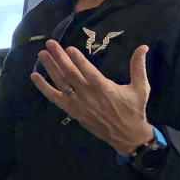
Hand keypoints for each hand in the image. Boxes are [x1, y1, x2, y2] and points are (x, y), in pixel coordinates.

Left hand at [31, 41, 153, 155]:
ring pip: (61, 84)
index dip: (78, 60)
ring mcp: (78, 104)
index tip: (69, 48)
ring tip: (42, 55)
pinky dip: (44, 88)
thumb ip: (138, 66)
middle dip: (59, 58)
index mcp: (104, 88)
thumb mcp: (141, 87)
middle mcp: (88, 96)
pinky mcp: (73, 111)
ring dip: (50, 69)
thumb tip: (143, 46)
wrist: (127, 135)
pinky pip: (55, 99)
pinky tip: (35, 77)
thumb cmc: (134, 109)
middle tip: (50, 44)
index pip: (88, 72)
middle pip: (70, 75)